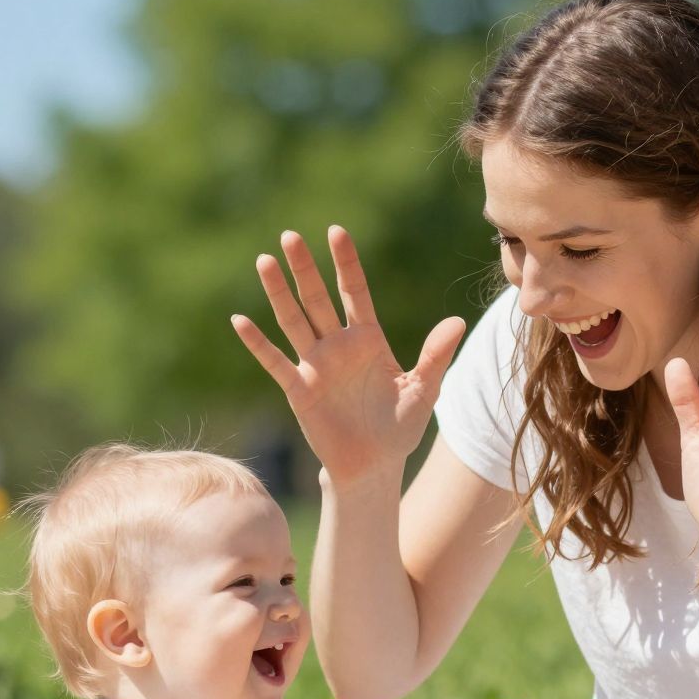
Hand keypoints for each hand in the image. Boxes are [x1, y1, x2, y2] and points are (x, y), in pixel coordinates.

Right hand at [231, 226, 467, 488]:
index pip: (354, 293)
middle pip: (317, 299)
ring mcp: (315, 366)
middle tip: (290, 235)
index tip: (336, 232)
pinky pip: (275, 363)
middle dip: (305, 269)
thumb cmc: (400, 427)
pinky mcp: (299, 390)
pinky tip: (240, 320)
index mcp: (368, 340)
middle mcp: (338, 346)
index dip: (346, 264)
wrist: (374, 466)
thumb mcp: (424, 390)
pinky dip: (258, 344)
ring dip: (279, 293)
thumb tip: (458, 322)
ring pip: (294, 322)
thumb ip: (435, 356)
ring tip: (264, 261)